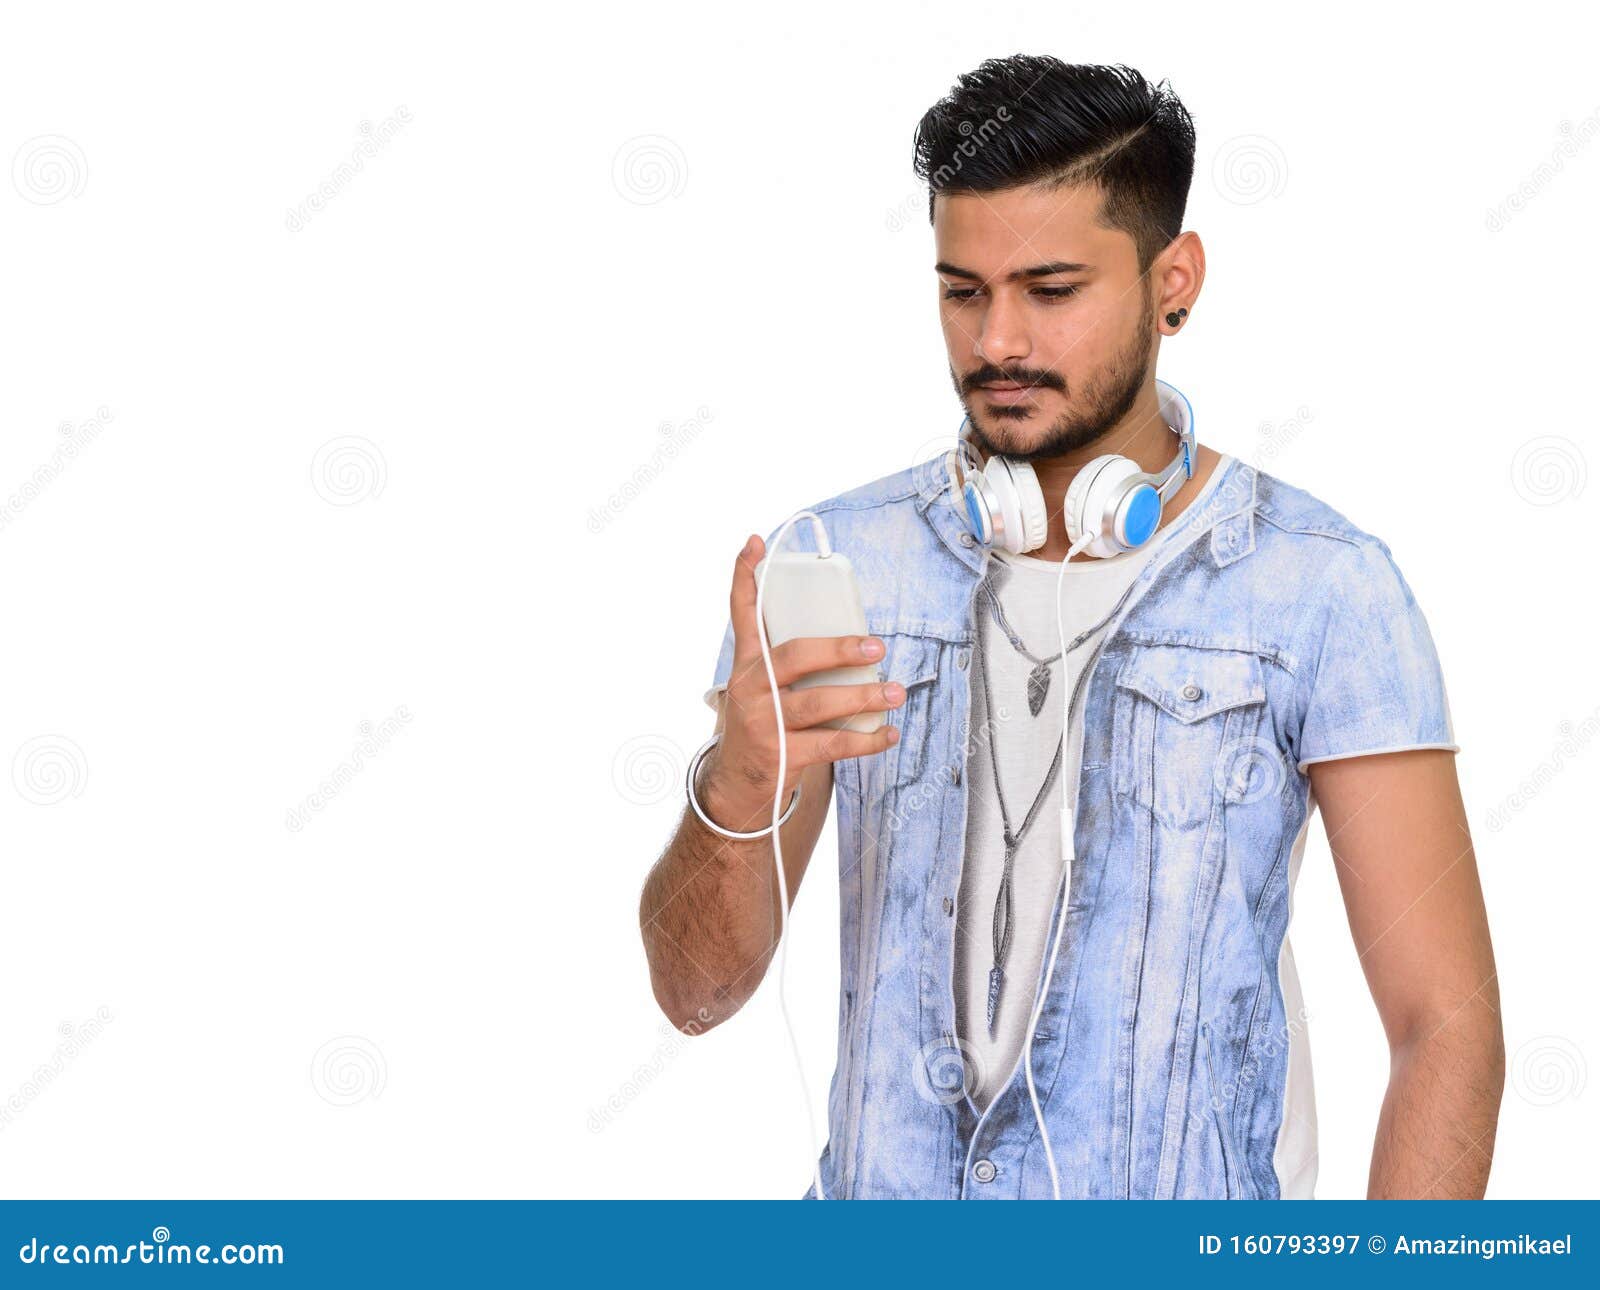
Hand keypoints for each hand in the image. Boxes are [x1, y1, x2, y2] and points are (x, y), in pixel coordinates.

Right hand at [703, 534, 903, 825]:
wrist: (737, 785)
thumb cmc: (764, 723)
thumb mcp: (765, 687)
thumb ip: (793, 661)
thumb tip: (858, 642)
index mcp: (747, 663)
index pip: (742, 612)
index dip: (745, 575)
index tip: (755, 541)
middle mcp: (750, 688)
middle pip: (795, 656)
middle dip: (839, 649)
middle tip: (876, 646)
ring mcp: (763, 722)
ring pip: (819, 703)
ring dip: (863, 696)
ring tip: (894, 692)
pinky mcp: (780, 756)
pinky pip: (831, 743)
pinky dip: (866, 740)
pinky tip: (888, 734)